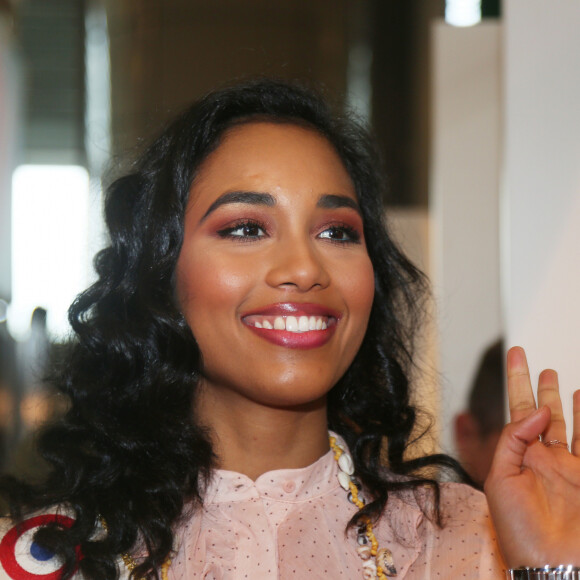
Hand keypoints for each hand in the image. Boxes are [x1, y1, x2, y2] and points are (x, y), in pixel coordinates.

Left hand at [484, 346, 579, 566]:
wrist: (552, 565)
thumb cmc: (519, 529)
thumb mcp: (500, 478)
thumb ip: (513, 439)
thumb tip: (536, 410)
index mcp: (519, 456)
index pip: (516, 408)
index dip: (518, 380)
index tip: (517, 355)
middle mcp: (545, 457)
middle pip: (542, 412)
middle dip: (540, 387)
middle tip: (539, 364)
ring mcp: (570, 468)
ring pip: (569, 424)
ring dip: (566, 401)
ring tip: (561, 377)